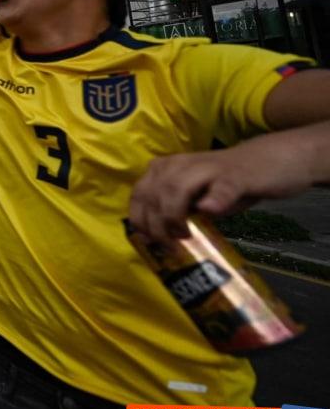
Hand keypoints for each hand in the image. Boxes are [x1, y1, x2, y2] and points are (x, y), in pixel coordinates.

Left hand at [128, 145, 317, 241]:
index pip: (140, 194)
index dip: (139, 219)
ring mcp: (208, 168)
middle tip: (169, 246)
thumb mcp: (196, 198)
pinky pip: (221, 187)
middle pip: (155, 194)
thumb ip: (176, 212)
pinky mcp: (236, 176)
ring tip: (185, 236)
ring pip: (176, 188)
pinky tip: (210, 211)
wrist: (269, 161)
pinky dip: (213, 200)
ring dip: (174, 216)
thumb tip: (156, 239)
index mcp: (166, 168)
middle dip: (156, 224)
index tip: (146, 241)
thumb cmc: (227, 183)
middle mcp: (181, 164)